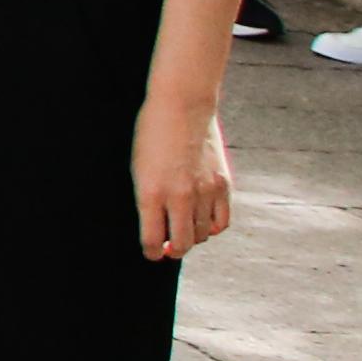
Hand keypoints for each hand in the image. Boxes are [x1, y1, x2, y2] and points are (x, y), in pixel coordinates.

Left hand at [135, 96, 235, 261]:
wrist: (182, 106)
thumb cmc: (152, 135)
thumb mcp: (138, 168)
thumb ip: (147, 199)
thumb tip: (158, 228)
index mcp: (150, 192)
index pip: (152, 240)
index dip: (151, 252)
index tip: (152, 254)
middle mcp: (179, 196)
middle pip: (182, 244)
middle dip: (173, 251)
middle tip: (169, 249)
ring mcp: (205, 192)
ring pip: (203, 235)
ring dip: (193, 237)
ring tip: (184, 229)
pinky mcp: (223, 185)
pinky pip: (221, 222)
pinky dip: (212, 228)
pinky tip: (203, 222)